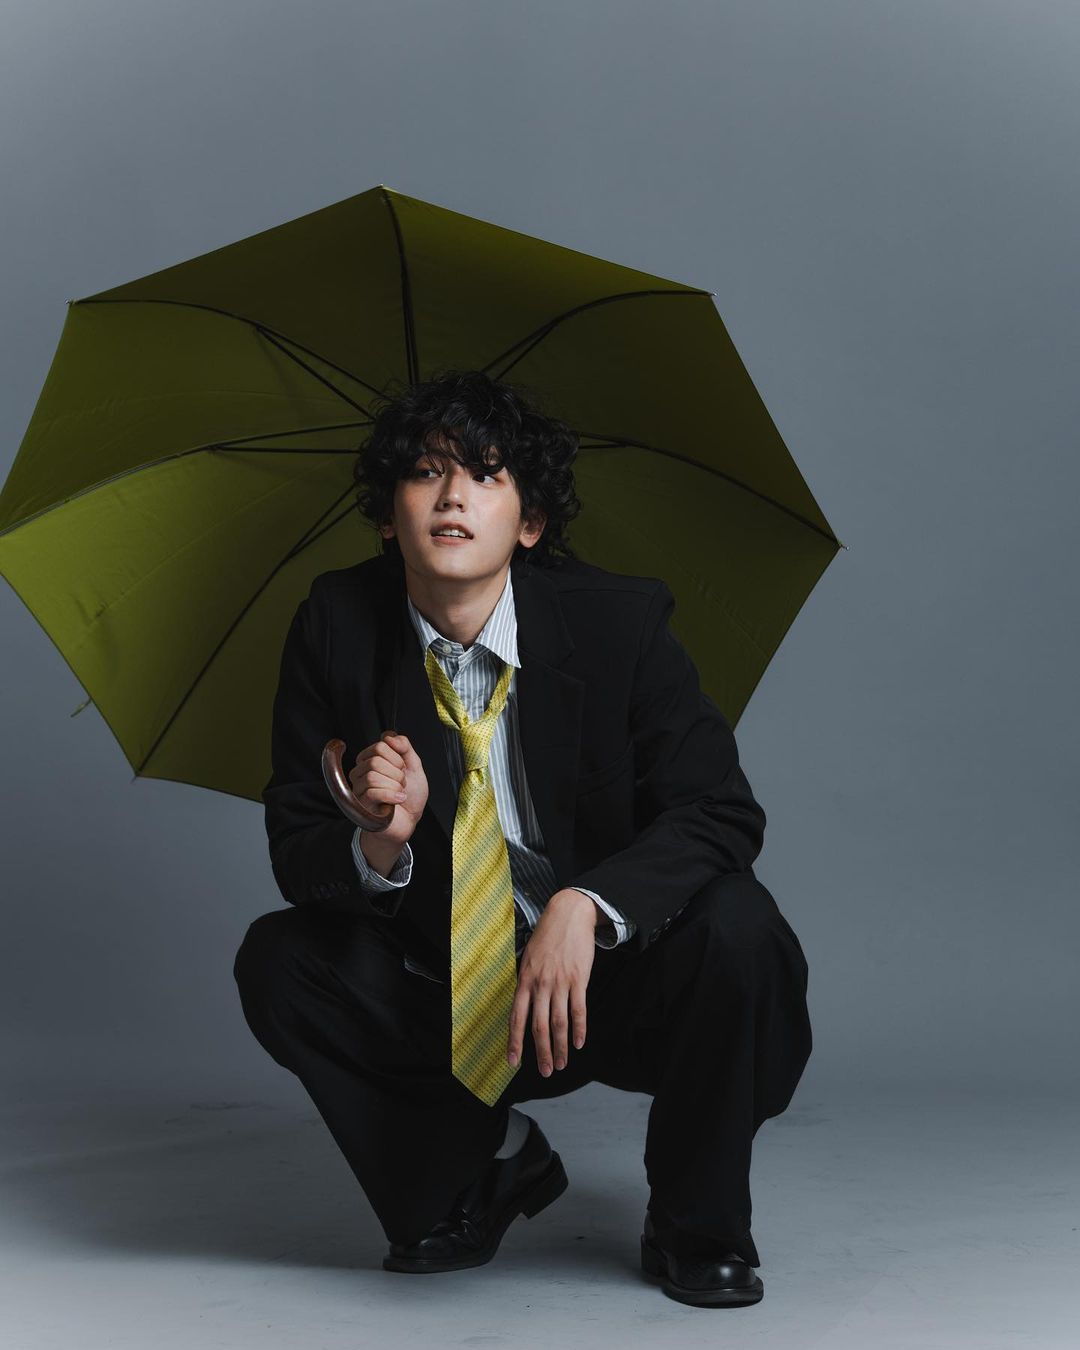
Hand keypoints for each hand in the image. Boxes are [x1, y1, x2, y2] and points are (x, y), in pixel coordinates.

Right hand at [350, 731, 428, 846]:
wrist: (409, 821)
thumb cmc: (410, 795)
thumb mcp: (413, 765)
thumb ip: (404, 747)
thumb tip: (389, 736)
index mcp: (371, 760)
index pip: (380, 746)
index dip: (397, 757)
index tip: (403, 769)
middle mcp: (360, 772)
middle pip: (374, 760)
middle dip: (396, 772)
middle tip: (402, 783)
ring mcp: (358, 789)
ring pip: (372, 776)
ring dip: (394, 785)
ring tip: (399, 792)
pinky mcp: (361, 805)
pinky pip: (373, 792)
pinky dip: (392, 795)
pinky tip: (399, 799)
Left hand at [508, 889, 597, 1076]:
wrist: (568, 914)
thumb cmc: (547, 937)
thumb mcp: (528, 958)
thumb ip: (526, 983)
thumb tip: (523, 1007)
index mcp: (524, 980)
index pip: (517, 1017)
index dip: (515, 1042)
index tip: (513, 1062)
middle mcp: (540, 984)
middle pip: (538, 1026)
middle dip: (541, 1052)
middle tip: (545, 1071)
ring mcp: (560, 982)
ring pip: (558, 1022)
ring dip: (560, 1047)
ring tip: (562, 1064)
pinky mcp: (578, 979)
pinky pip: (579, 1009)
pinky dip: (579, 1029)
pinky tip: (579, 1043)